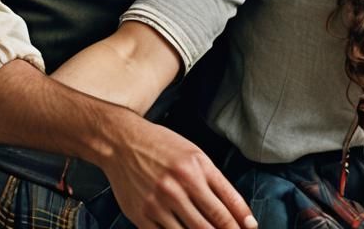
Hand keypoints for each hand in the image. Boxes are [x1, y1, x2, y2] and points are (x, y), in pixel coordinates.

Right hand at [98, 118, 255, 228]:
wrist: (121, 142)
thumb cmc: (160, 146)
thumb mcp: (193, 154)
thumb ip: (216, 182)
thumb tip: (239, 214)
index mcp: (195, 167)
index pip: (227, 204)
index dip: (242, 223)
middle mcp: (178, 185)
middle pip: (213, 224)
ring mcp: (159, 202)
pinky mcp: (142, 216)